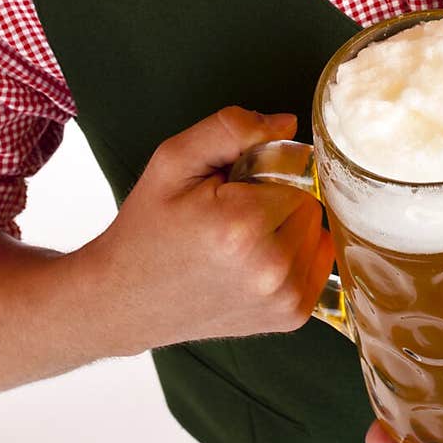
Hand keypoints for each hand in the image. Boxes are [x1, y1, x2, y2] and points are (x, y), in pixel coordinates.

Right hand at [83, 106, 334, 353]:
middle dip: (279, 197)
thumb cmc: (147, 227)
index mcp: (243, 224)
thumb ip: (230, 129)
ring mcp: (285, 299)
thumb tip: (288, 126)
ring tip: (239, 237)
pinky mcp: (291, 317)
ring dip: (289, 226)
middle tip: (231, 210)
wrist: (123, 300)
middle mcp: (271, 268)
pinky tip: (256, 258)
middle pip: (310, 201)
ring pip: (317, 230)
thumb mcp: (173, 159)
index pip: (297, 170)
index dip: (267, 169)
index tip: (233, 185)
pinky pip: (319, 261)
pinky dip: (296, 253)